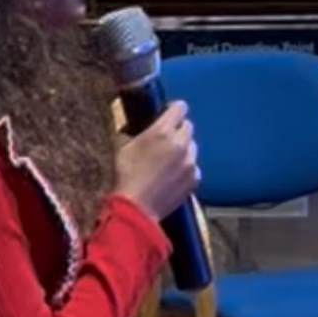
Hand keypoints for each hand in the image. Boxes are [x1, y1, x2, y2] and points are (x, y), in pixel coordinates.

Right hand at [115, 103, 198, 225]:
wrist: (136, 209)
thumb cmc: (126, 177)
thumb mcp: (123, 147)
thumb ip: (136, 132)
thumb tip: (137, 128)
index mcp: (163, 131)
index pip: (180, 107)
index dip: (174, 110)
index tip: (168, 115)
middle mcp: (181, 144)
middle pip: (188, 127)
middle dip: (178, 131)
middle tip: (167, 141)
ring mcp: (190, 162)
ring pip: (192, 148)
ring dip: (183, 150)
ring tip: (169, 162)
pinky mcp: (194, 179)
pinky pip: (194, 167)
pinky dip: (186, 169)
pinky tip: (173, 177)